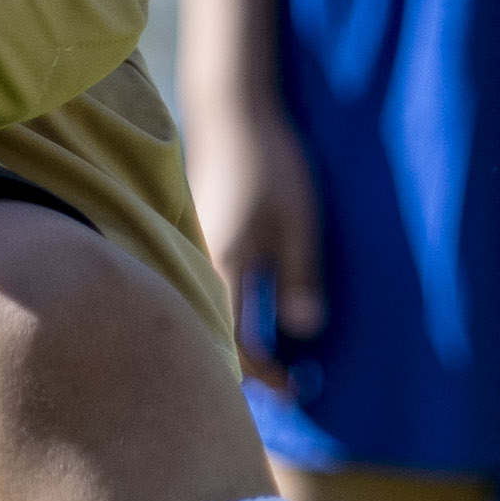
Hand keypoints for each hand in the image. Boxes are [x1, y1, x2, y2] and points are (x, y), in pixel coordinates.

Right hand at [192, 80, 320, 379]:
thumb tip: (304, 332)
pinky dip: (229, 312)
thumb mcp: (298, 223)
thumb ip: (299, 278)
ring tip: (269, 356)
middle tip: (281, 384)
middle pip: (215, 335)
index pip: (237, 343)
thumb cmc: (269, 164)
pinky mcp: (199, 237)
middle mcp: (200, 266)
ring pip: (209, 312)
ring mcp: (195, 250)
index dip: (264, 373)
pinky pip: (209, 289)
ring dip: (236, 339)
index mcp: (223, 268)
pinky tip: (250, 312)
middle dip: (246, 367)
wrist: (230, 110)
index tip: (294, 389)